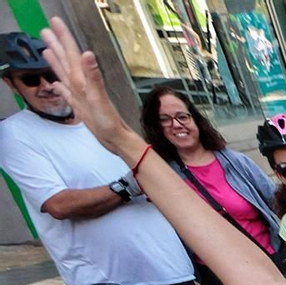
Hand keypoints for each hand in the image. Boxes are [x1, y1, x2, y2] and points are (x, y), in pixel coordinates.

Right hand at [38, 18, 143, 159]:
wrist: (117, 140)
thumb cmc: (110, 121)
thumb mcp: (99, 97)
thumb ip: (93, 76)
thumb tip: (87, 54)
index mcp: (84, 80)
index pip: (71, 54)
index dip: (64, 38)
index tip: (56, 23)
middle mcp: (81, 85)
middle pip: (66, 60)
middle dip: (57, 45)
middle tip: (47, 29)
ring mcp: (80, 95)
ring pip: (64, 74)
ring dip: (56, 62)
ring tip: (47, 50)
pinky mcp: (80, 106)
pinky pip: (67, 93)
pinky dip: (60, 88)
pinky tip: (57, 84)